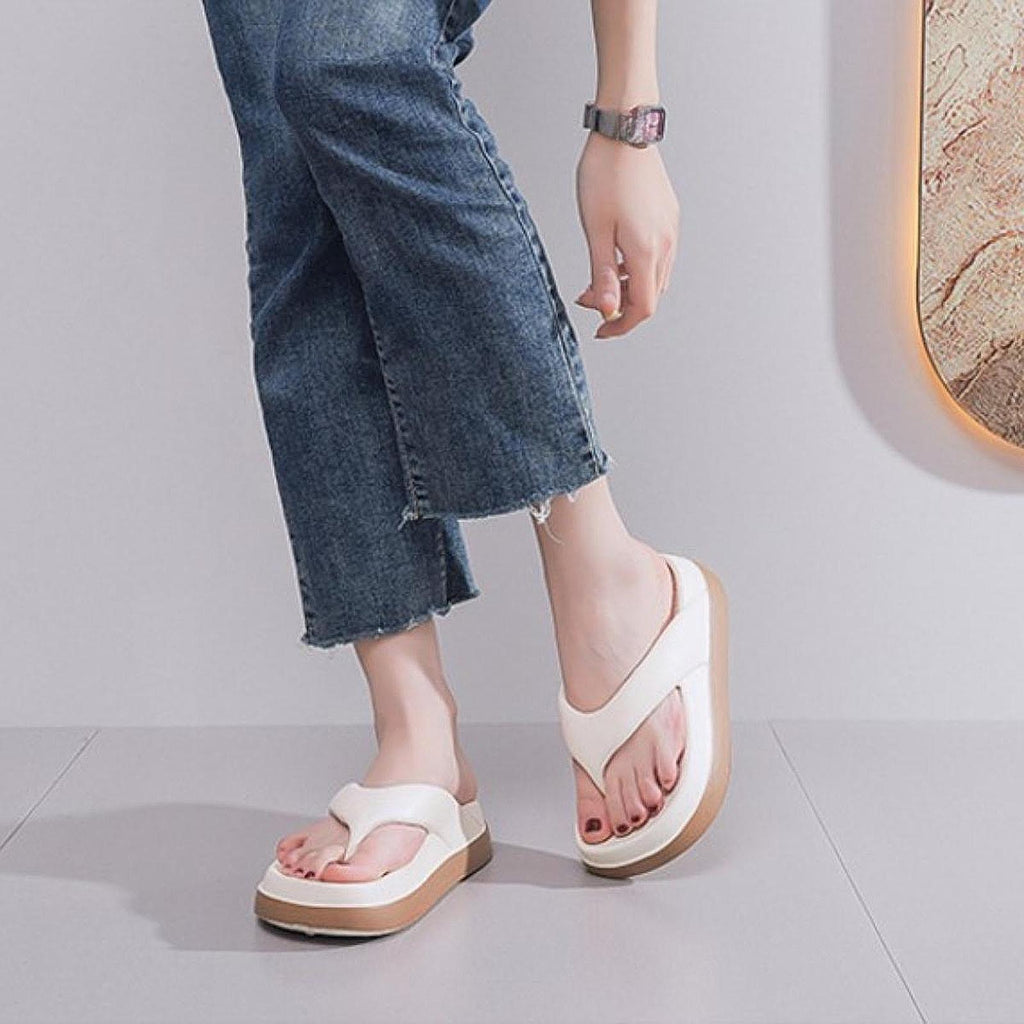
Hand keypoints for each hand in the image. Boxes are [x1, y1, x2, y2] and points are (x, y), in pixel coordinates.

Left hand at [574, 130, 679, 337]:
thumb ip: (601, 275)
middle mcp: (665, 244)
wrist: (625, 129)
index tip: (599, 330)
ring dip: (627, 287)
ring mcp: (670, 230)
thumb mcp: (595, 230)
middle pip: (649, 296)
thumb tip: (608, 312)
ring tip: (597, 276)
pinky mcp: (669, 217)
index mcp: (646, 251)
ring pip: (654, 278)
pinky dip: (636, 268)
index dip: (621, 326)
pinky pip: (658, 257)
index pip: (642, 308)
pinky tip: (615, 256)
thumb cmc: (604, 175)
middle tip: (588, 297)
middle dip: (619, 307)